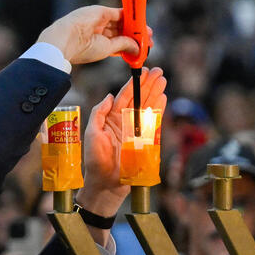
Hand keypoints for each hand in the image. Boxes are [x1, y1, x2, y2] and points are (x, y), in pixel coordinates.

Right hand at [37, 6, 138, 63]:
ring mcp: (100, 20)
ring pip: (122, 21)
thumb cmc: (82, 49)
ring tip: (148, 31)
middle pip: (122, 30)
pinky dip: (131, 14)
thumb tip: (138, 47)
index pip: (119, 41)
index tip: (142, 46)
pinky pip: (120, 11)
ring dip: (136, 26)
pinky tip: (140, 20)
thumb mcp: (107, 48)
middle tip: (149, 38)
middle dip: (136, 34)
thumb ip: (123, 44)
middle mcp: (99, 30)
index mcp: (98, 42)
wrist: (67, 39)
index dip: (131, 42)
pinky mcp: (101, 11)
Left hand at [77, 67, 166, 216]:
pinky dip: (158, 110)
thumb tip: (110, 96)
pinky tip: (163, 98)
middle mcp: (125, 122)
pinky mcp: (145, 141)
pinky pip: (153, 123)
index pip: (124, 97)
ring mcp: (136, 131)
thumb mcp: (92, 133)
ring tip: (162, 80)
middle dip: (148, 84)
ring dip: (155, 93)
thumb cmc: (96, 161)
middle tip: (157, 71)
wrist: (106, 183)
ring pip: (147, 107)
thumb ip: (99, 113)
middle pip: (139, 99)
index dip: (133, 84)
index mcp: (111, 118)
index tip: (141, 71)